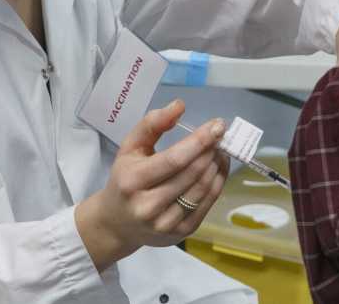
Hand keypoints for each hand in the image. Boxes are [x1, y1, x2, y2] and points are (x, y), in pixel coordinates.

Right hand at [75, 100, 229, 271]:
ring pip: (202, 189)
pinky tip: (218, 167)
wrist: (117, 223)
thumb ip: (152, 123)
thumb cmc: (125, 179)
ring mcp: (166, 223)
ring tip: (220, 149)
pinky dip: (218, 182)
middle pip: (191, 174)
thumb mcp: (129, 147)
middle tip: (221, 135)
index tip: (217, 125)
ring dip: (216, 165)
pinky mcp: (181, 233)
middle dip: (211, 151)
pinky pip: (207, 204)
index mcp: (132, 181)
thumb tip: (179, 105)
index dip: (199, 141)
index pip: (173, 160)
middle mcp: (148, 206)